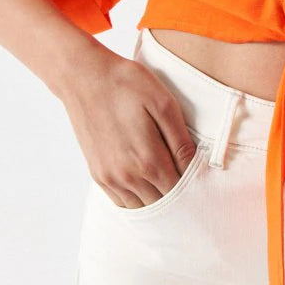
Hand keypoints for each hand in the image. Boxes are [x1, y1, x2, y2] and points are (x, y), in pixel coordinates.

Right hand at [59, 53, 197, 207]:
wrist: (85, 78)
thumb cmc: (127, 84)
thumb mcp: (164, 104)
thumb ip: (181, 140)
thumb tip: (195, 165)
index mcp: (148, 159)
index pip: (179, 189)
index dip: (192, 185)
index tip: (200, 174)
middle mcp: (127, 176)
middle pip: (161, 202)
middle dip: (176, 193)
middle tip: (185, 176)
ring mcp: (109, 177)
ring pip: (141, 206)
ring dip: (156, 197)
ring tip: (165, 178)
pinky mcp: (97, 173)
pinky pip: (121, 201)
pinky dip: (136, 198)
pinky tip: (144, 181)